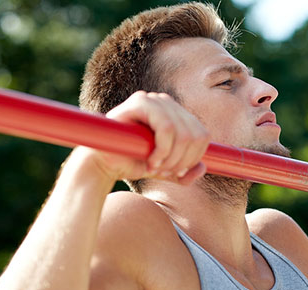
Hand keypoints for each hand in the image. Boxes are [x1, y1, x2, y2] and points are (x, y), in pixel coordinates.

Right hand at [81, 91, 209, 184]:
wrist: (105, 165)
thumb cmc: (134, 163)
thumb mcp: (166, 171)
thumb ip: (185, 172)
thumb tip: (203, 168)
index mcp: (177, 115)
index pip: (202, 135)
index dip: (194, 158)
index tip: (176, 172)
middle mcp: (167, 103)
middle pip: (195, 135)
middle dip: (182, 161)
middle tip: (164, 172)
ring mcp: (154, 99)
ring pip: (183, 133)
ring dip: (171, 158)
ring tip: (155, 168)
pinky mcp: (140, 102)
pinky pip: (166, 127)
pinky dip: (162, 150)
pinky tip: (150, 161)